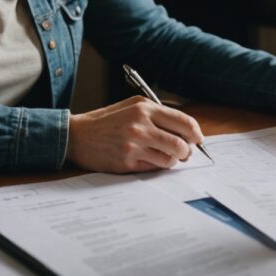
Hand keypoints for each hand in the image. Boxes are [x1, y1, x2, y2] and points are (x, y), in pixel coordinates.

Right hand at [66, 96, 204, 172]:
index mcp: (144, 108)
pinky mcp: (127, 162)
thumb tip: (186, 130)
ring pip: (170, 159)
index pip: (183, 122)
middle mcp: (140, 126)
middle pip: (181, 143)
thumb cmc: (107, 121)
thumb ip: (158, 114)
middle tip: (185, 152)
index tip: (198, 139)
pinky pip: (154, 168)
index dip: (196, 133)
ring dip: (173, 160)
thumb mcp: (132, 107)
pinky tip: (149, 159)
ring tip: (167, 156)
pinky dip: (157, 165)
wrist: (77, 136)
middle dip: (188, 151)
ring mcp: (133, 146)